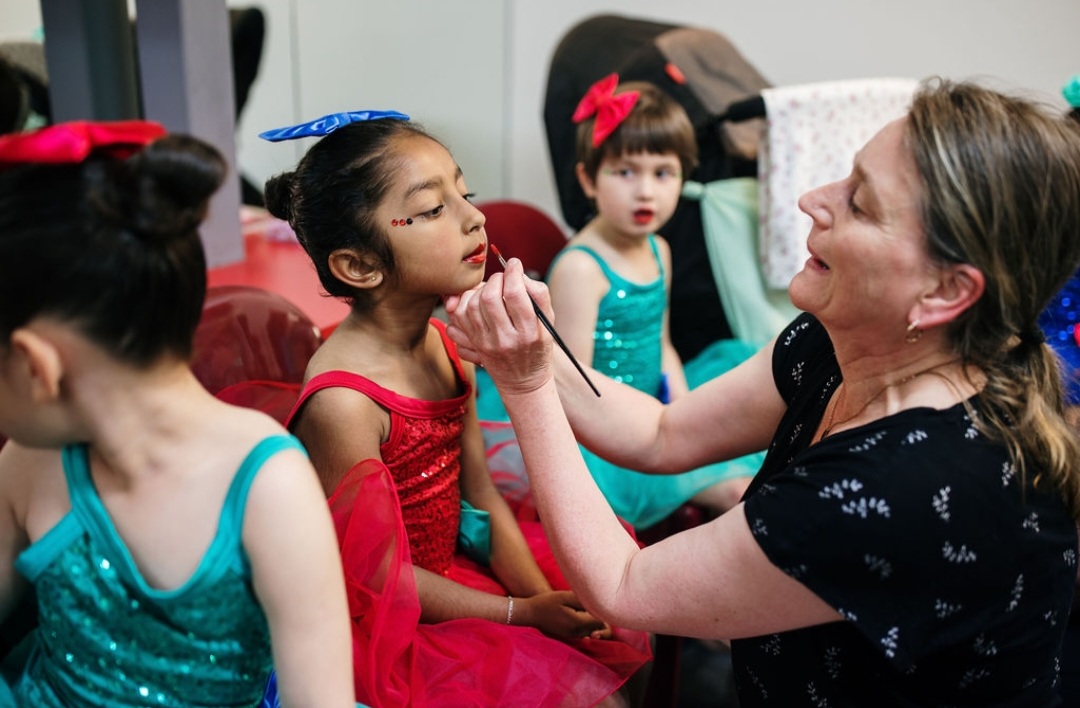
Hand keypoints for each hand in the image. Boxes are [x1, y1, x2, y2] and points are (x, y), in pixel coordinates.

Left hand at [445, 258, 554, 396]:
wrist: (524, 381)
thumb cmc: (538, 345)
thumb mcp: (547, 322)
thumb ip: (538, 294)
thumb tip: (516, 273)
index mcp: (529, 332)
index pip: (515, 294)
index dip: (513, 273)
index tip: (514, 265)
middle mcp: (505, 339)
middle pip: (490, 298)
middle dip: (495, 280)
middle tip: (502, 279)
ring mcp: (486, 344)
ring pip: (471, 305)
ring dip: (479, 290)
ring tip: (490, 290)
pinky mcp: (473, 345)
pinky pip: (457, 318)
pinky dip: (464, 304)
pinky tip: (477, 302)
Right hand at [516, 590, 612, 639]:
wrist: (530, 613)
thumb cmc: (547, 602)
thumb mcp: (565, 596)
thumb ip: (583, 601)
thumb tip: (599, 606)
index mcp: (578, 623)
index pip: (601, 621)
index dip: (603, 611)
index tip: (596, 601)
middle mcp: (577, 633)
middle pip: (600, 630)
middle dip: (602, 618)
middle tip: (594, 606)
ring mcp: (573, 636)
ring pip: (593, 631)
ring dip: (594, 621)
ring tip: (584, 608)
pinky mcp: (570, 636)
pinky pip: (585, 631)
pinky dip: (586, 624)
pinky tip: (578, 613)